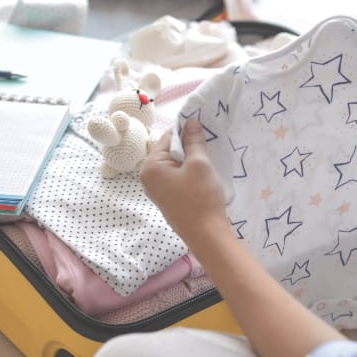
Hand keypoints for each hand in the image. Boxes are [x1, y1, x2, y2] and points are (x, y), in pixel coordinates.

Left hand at [140, 119, 228, 241]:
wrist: (207, 234)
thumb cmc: (200, 197)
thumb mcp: (199, 164)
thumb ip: (194, 141)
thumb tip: (191, 122)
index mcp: (150, 167)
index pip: (167, 138)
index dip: (186, 131)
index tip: (204, 128)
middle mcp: (148, 178)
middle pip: (169, 152)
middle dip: (188, 147)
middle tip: (208, 145)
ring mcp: (157, 191)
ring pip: (175, 166)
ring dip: (190, 161)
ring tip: (208, 160)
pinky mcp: (168, 200)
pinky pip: (177, 179)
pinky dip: (189, 174)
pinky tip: (203, 176)